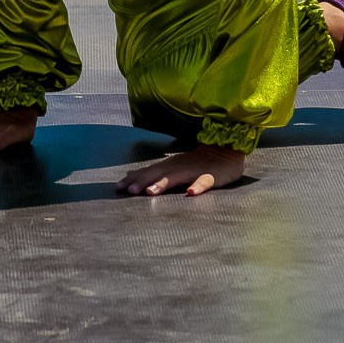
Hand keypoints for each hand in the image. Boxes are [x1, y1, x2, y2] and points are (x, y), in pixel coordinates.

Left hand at [116, 145, 245, 196]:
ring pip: (177, 176)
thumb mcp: (174, 166)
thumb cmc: (197, 161)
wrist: (226, 149)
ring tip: (150, 192)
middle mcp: (179, 167)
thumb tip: (131, 177)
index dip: (133, 179)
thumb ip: (155, 172)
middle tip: (129, 191)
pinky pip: (205, 181)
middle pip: (158, 174)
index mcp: (170, 166)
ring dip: (163, 183)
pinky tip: (191, 193)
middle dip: (142, 181)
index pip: (148, 172)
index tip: (118, 188)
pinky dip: (198, 186)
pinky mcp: (212, 176)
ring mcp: (195, 171)